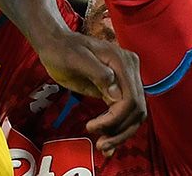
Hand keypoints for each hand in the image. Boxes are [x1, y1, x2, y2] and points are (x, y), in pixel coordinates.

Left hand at [35, 29, 145, 154]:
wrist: (55, 43)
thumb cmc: (63, 49)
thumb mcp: (76, 59)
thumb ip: (98, 73)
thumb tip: (115, 94)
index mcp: (122, 61)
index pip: (130, 99)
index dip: (115, 118)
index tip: (92, 127)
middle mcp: (129, 70)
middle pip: (136, 110)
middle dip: (120, 131)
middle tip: (101, 145)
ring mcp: (125, 80)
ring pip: (134, 115)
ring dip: (121, 134)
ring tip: (103, 147)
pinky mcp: (118, 89)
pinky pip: (124, 112)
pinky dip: (119, 129)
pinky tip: (109, 143)